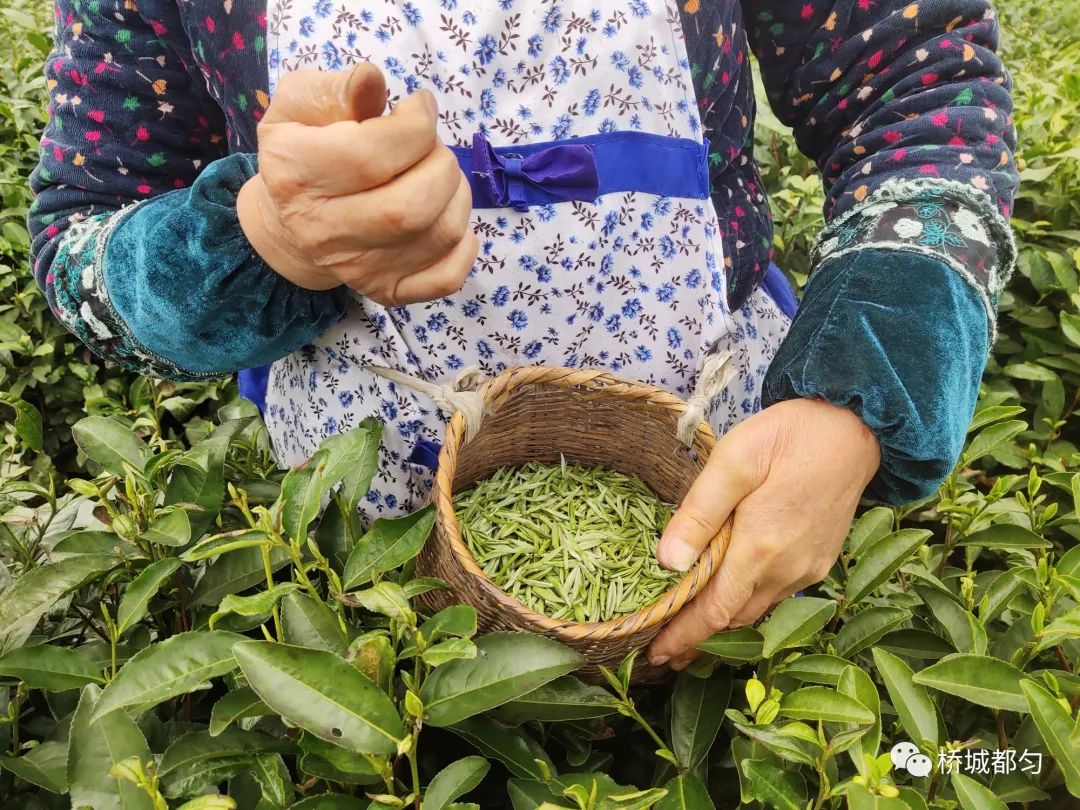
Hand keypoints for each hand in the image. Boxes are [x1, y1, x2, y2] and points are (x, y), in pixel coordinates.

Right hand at [237, 63, 477, 305]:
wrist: (291, 223)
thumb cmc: (304, 150)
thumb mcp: (301, 106)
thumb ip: (337, 89)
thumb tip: (373, 80)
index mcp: (298, 175)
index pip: (372, 156)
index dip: (415, 124)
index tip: (419, 107)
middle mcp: (324, 230)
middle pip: (410, 205)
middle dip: (440, 163)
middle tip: (430, 147)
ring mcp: (358, 269)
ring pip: (437, 235)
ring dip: (458, 195)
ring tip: (439, 175)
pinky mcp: (387, 292)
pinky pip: (446, 278)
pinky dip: (464, 247)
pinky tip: (448, 217)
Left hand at [648, 398, 880, 668]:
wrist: (854, 429)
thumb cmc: (790, 437)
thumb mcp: (734, 460)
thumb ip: (700, 513)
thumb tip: (667, 563)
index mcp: (759, 548)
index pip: (715, 612)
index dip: (684, 638)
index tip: (654, 656)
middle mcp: (786, 570)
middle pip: (735, 619)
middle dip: (698, 639)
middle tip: (663, 650)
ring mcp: (807, 568)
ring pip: (757, 610)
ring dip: (724, 623)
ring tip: (691, 629)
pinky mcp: (819, 560)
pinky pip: (778, 594)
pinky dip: (749, 603)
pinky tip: (732, 593)